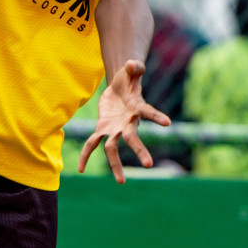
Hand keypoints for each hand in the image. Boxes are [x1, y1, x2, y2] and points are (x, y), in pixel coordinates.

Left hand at [78, 59, 170, 183]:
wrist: (120, 87)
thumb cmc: (128, 78)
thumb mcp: (130, 70)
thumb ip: (134, 67)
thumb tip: (133, 64)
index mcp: (136, 108)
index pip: (148, 112)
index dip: (156, 116)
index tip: (168, 123)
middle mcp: (127, 123)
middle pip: (132, 138)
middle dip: (140, 150)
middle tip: (149, 165)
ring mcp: (114, 129)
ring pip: (113, 148)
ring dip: (116, 165)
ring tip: (121, 183)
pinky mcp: (101, 129)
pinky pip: (91, 144)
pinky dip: (85, 155)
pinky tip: (79, 169)